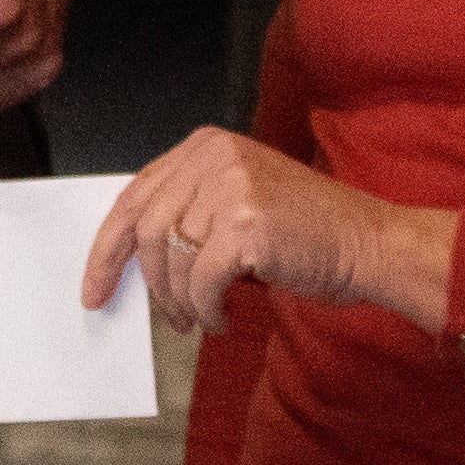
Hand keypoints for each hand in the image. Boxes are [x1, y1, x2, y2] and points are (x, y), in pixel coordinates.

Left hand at [82, 127, 458, 335]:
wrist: (370, 242)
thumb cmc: (305, 232)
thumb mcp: (237, 200)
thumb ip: (187, 212)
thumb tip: (131, 262)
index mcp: (205, 145)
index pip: (134, 196)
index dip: (107, 247)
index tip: (94, 286)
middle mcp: (214, 156)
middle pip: (144, 229)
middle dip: (145, 284)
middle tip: (162, 319)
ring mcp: (231, 186)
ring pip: (170, 258)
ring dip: (179, 301)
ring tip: (196, 320)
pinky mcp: (247, 224)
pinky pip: (201, 281)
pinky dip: (206, 309)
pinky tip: (222, 318)